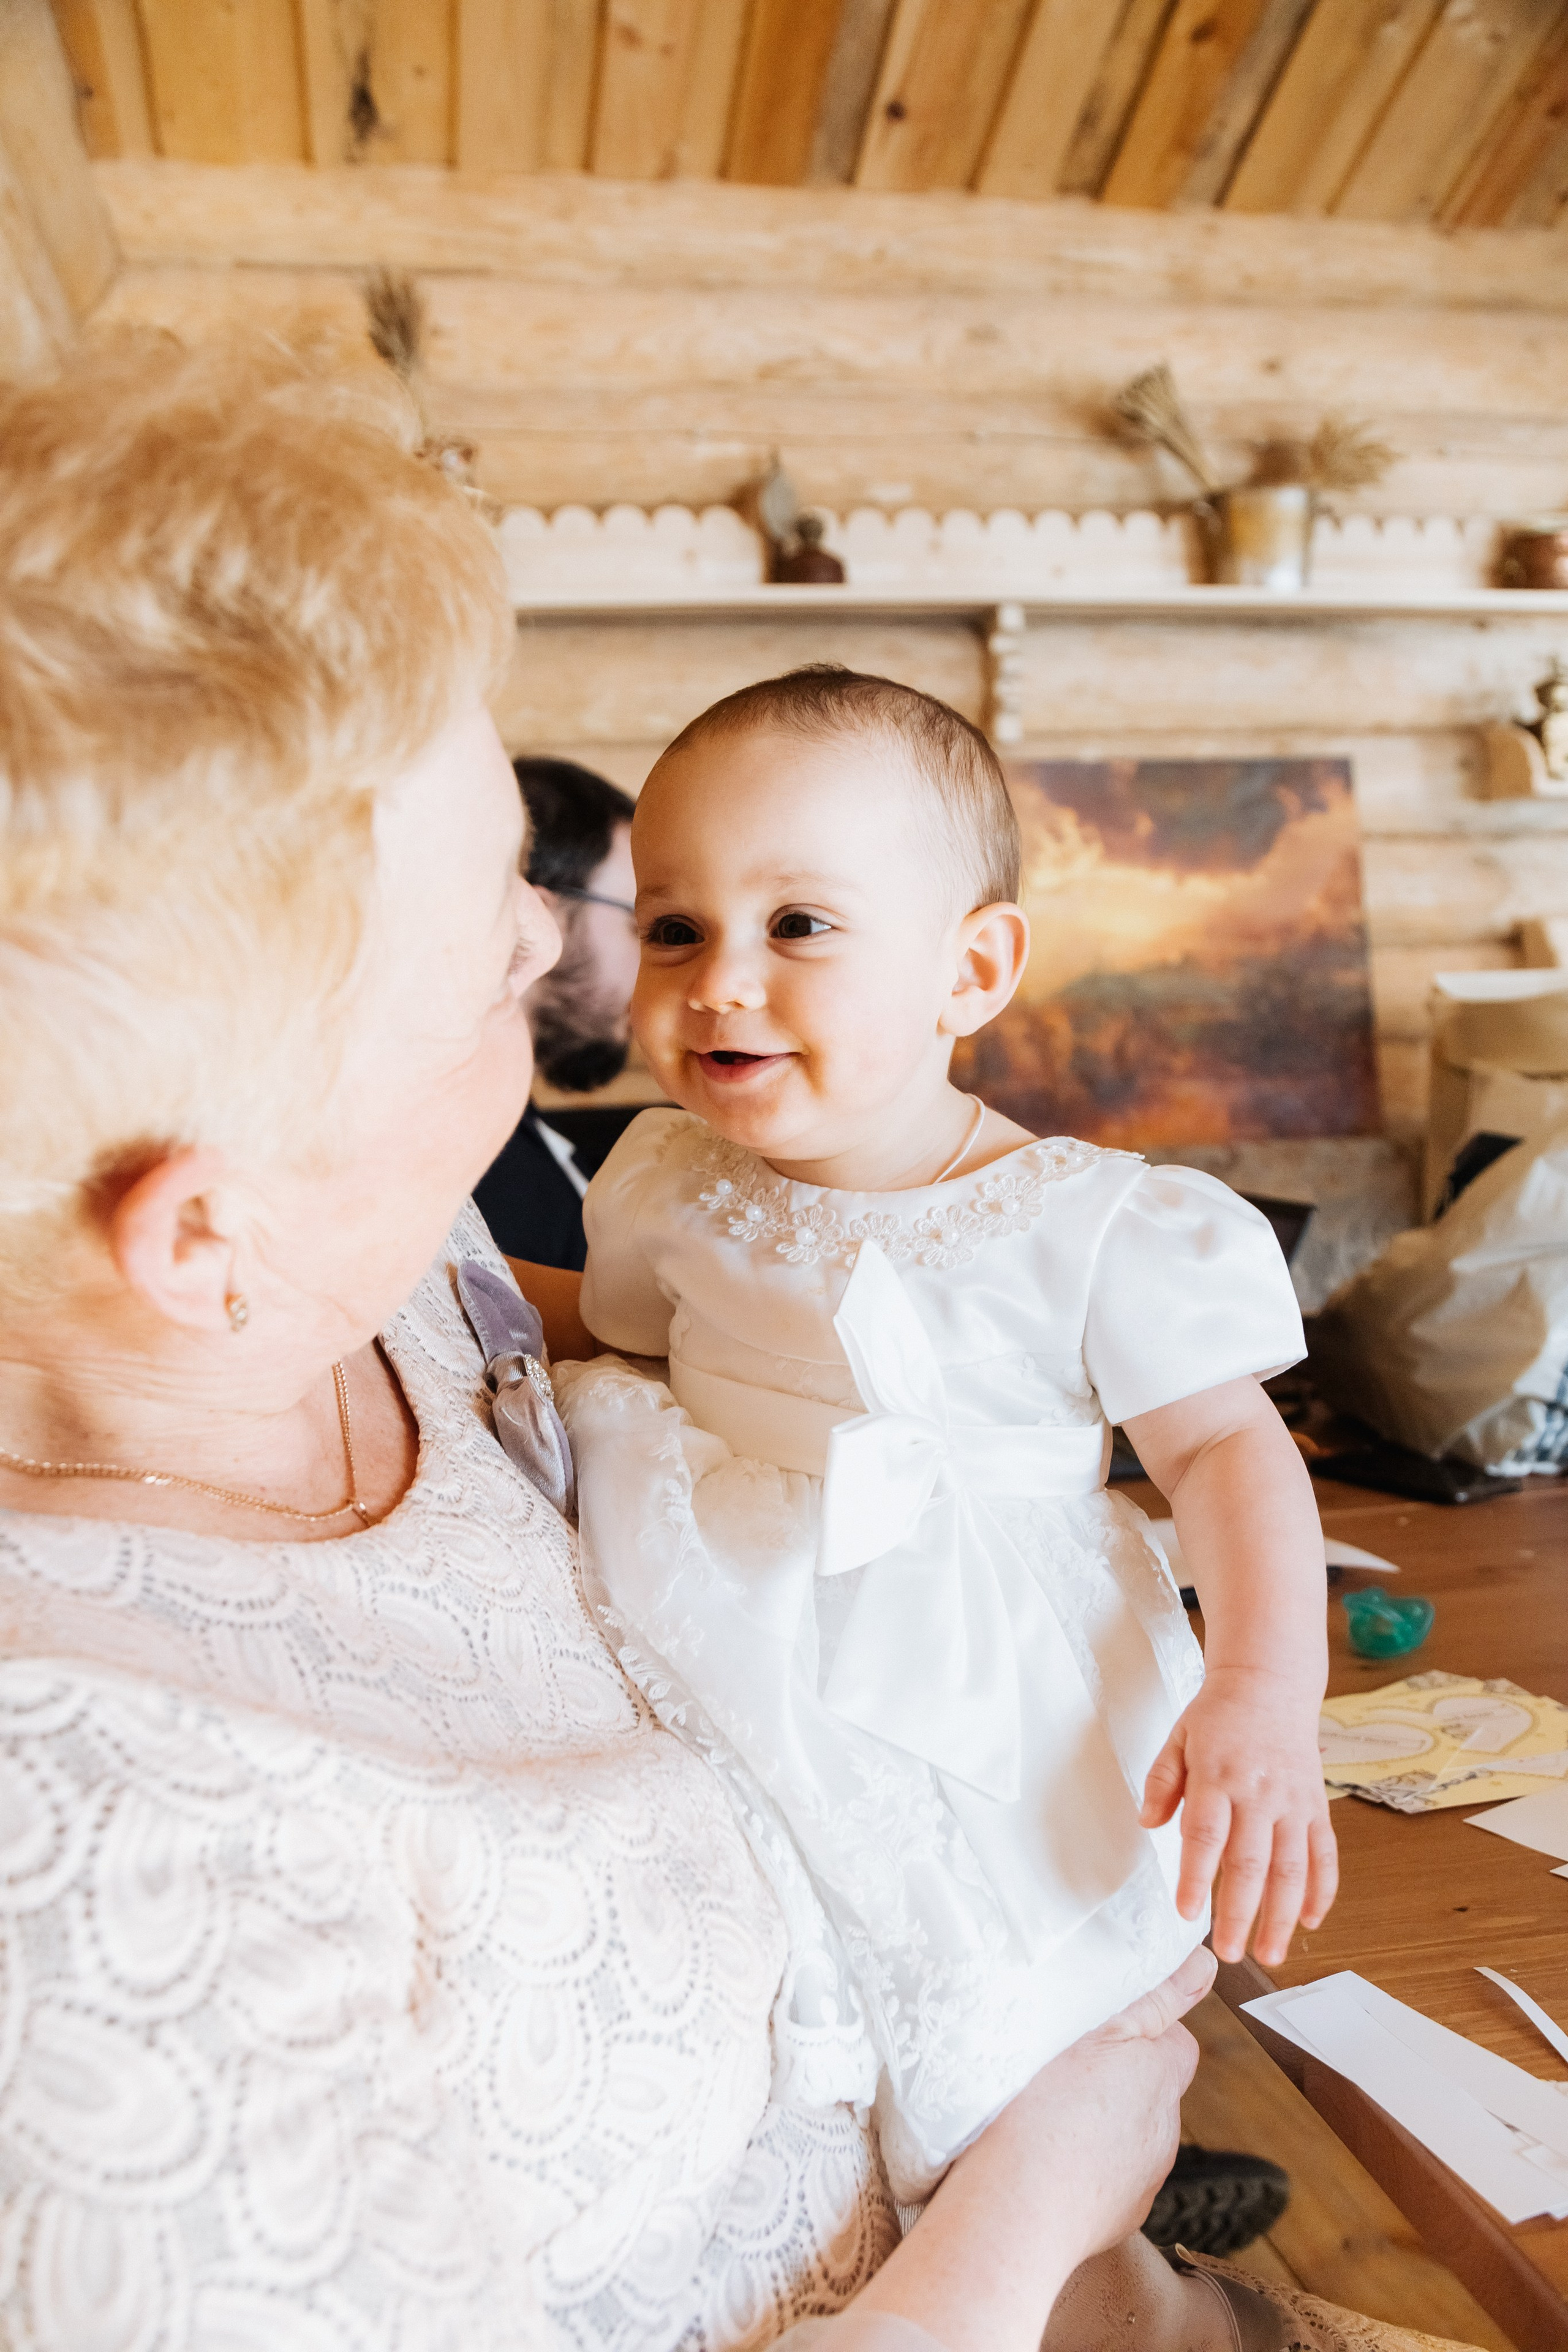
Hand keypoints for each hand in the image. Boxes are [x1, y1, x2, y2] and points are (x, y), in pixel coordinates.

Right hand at [854, 1950, 1214, 2351]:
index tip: (1101, 2030)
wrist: (1018, 2207)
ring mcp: (1145, 2180)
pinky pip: (1111, 2181)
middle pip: (1151, 2091)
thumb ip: (1154, 1999)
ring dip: (1103, 2124)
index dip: (1144, 2033)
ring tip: (1049, 2116)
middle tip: (1064, 2069)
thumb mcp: (1097, 2031)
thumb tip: (1204, 1966)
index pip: (1177, 2045)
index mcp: (1159, 2077)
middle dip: (1119, 2079)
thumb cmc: (1044, 2108)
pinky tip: (1051, 2160)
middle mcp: (1164, 2130)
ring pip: (1131, 2136)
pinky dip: (1089, 2169)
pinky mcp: (1120, 2217)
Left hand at [1141, 1668, 1337, 1966]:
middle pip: (1251, 1861)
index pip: (1206, 1835)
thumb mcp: (1178, 1738)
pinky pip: (1324, 1853)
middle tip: (1230, 1952)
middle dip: (1241, 1912)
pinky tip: (1312, 1920)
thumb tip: (1148, 1824)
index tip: (1189, 1914)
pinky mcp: (1317, 1805)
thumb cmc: (1218, 1715)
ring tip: (1270, 1953)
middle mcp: (1259, 1792)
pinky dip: (1322, 1889)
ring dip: (1283, 1915)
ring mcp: (1293, 1801)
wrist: (1270, 1683)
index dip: (1198, 1877)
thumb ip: (1162, 1782)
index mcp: (1218, 1775)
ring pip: (1291, 1867)